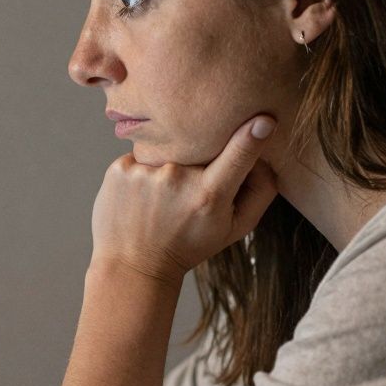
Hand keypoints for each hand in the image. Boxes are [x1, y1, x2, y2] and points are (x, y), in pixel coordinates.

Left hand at [90, 115, 279, 284]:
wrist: (132, 265)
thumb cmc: (189, 245)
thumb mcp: (235, 228)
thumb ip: (260, 190)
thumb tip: (265, 145)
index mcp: (209, 195)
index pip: (238, 155)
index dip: (253, 135)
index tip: (263, 119)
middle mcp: (177, 178)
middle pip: (201, 148)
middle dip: (202, 160)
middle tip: (187, 195)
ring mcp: (145, 172)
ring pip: (170, 150)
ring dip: (170, 166)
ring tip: (161, 200)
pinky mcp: (120, 168)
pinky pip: (142, 155)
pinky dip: (145, 172)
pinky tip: (142, 198)